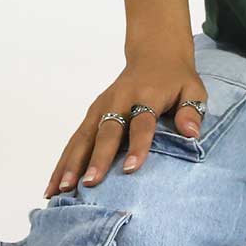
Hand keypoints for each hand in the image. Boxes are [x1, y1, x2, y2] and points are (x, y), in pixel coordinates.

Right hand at [42, 47, 207, 197]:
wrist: (155, 55)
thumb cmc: (176, 80)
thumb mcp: (192, 89)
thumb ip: (191, 110)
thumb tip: (191, 134)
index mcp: (147, 95)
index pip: (142, 122)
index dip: (138, 145)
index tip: (131, 169)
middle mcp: (120, 100)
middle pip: (108, 130)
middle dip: (98, 157)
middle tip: (90, 183)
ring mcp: (102, 106)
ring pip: (85, 136)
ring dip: (72, 163)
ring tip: (62, 190)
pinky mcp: (92, 114)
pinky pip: (75, 140)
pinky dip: (63, 163)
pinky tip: (53, 187)